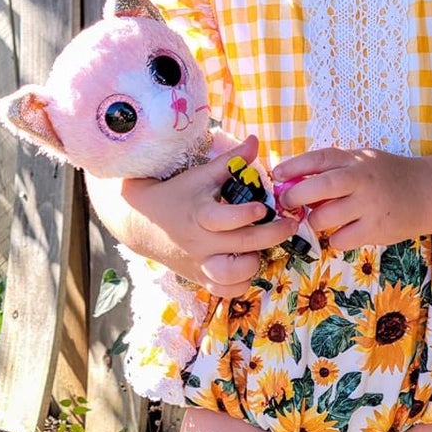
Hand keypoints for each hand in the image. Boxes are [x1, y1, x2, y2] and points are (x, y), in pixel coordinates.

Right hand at [86, 136, 292, 297]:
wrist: (142, 224)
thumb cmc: (178, 194)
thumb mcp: (201, 175)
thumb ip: (231, 161)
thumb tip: (256, 140)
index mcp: (199, 215)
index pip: (222, 219)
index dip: (244, 215)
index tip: (263, 207)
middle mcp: (200, 243)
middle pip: (241, 245)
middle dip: (271, 236)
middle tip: (289, 225)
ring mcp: (200, 264)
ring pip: (232, 277)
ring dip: (253, 264)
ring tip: (261, 249)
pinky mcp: (200, 278)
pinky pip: (225, 291)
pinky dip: (240, 283)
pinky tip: (247, 266)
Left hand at [269, 147, 431, 250]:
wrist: (428, 192)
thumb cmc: (386, 176)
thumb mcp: (362, 162)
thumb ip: (334, 168)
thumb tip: (293, 181)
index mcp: (356, 160)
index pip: (319, 159)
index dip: (293, 166)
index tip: (276, 175)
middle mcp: (362, 180)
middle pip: (320, 186)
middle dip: (296, 196)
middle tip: (287, 203)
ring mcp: (370, 205)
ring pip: (325, 218)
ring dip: (314, 221)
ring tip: (320, 220)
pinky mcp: (377, 229)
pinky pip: (341, 239)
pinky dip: (335, 239)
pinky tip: (344, 232)